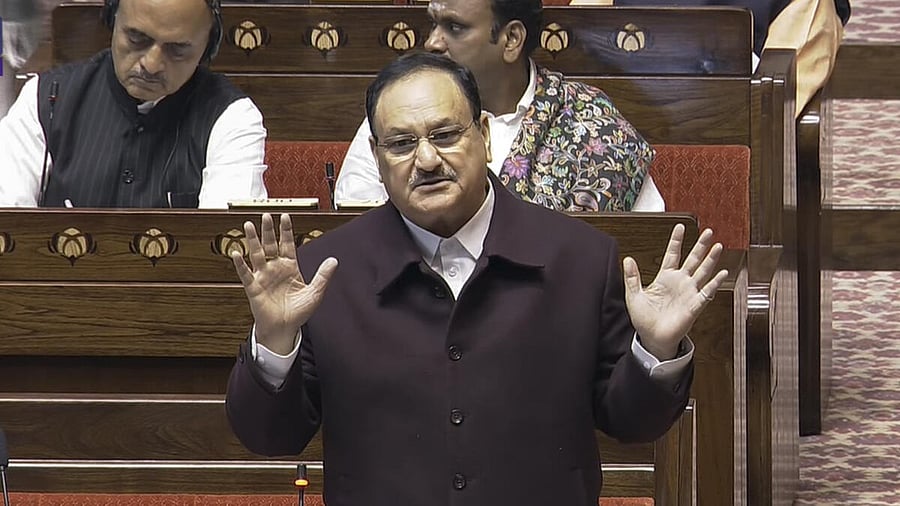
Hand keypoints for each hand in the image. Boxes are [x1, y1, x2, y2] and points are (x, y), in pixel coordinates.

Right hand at [231, 213, 337, 354]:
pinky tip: (237, 253)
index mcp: (290, 268)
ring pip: (256, 254)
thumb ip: (323, 276)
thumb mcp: (315, 293)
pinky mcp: (254, 288)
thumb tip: (334, 260)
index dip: (286, 231)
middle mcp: (275, 269)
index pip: (287, 244)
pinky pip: (246, 274)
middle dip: (269, 230)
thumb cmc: (298, 312)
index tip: (285, 216)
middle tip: (266, 215)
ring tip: (249, 225)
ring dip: (253, 240)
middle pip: (271, 245)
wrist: (285, 329)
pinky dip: (241, 264)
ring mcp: (263, 277)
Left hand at [622, 224, 727, 359]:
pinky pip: (707, 292)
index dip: (676, 241)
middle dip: (700, 245)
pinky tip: (723, 273)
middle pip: (693, 259)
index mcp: (665, 278)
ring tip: (718, 246)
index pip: (672, 254)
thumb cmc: (644, 319)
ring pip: (703, 272)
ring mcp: (689, 292)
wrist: (653, 338)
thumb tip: (627, 259)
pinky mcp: (695, 305)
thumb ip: (632, 277)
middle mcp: (680, 282)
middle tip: (709, 231)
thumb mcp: (634, 296)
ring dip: (711, 259)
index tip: (679, 226)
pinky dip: (715, 282)